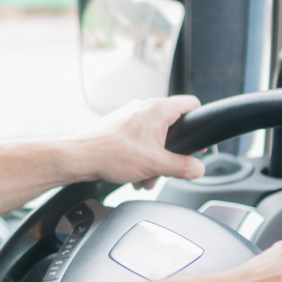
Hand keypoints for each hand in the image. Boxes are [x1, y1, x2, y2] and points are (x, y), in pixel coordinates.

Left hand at [62, 95, 203, 187]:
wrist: (81, 158)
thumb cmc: (111, 154)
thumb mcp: (156, 164)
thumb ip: (183, 167)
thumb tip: (199, 168)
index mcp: (158, 109)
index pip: (192, 104)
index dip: (200, 122)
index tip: (200, 142)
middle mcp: (145, 108)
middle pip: (174, 128)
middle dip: (172, 154)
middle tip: (166, 169)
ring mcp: (132, 116)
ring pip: (156, 139)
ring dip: (155, 161)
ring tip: (145, 177)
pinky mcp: (121, 127)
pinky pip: (141, 142)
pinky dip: (142, 159)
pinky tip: (134, 175)